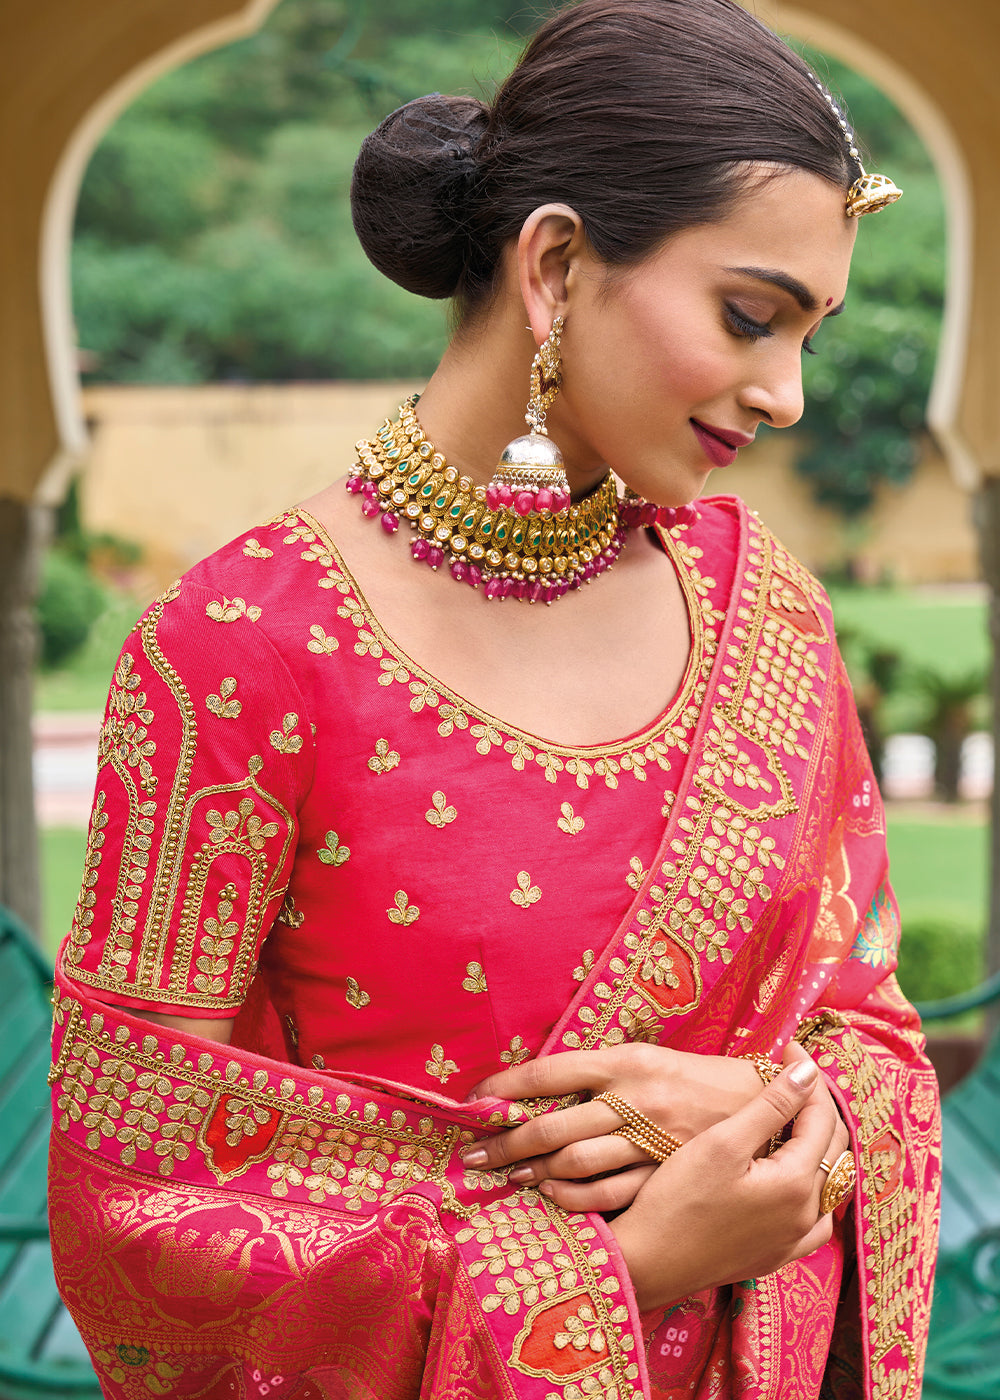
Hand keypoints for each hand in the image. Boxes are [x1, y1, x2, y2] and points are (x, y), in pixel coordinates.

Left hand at [461, 1042, 763, 1210]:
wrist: (762, 1103)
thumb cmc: (690, 1078)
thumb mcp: (644, 1059)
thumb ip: (596, 1074)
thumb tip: (534, 1088)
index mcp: (623, 1060)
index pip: (547, 1072)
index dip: (503, 1088)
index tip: (471, 1102)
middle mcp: (633, 1097)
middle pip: (551, 1124)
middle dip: (504, 1142)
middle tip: (472, 1157)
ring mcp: (649, 1139)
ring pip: (574, 1161)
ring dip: (533, 1172)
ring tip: (506, 1177)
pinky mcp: (664, 1173)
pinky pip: (609, 1192)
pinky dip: (573, 1198)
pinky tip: (551, 1197)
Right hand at [609, 1044, 849, 1310]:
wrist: (648, 1261)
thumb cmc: (678, 1198)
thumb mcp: (722, 1142)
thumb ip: (771, 1106)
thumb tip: (808, 1072)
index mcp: (796, 1184)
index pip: (821, 1117)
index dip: (809, 1077)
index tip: (790, 1048)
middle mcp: (806, 1217)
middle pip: (833, 1149)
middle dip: (817, 1105)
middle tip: (791, 1074)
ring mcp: (793, 1242)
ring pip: (829, 1184)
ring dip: (818, 1146)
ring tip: (794, 1118)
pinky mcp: (776, 1256)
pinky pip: (815, 1217)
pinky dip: (812, 1187)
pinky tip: (791, 1177)